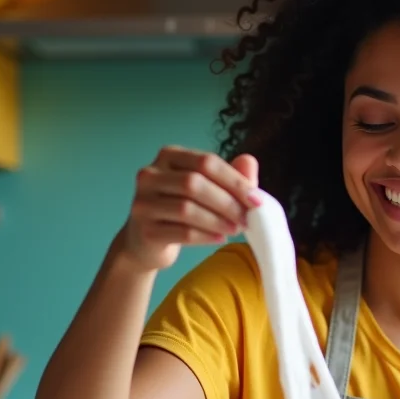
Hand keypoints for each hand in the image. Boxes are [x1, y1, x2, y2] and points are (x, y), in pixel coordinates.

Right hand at [120, 146, 262, 270]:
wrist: (147, 242)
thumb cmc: (182, 209)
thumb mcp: (207, 188)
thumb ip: (230, 175)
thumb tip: (249, 162)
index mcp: (168, 156)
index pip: (206, 162)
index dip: (234, 181)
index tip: (256, 200)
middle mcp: (150, 175)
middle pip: (194, 183)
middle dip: (227, 202)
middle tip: (247, 218)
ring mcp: (143, 202)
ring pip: (187, 209)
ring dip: (218, 220)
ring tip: (236, 229)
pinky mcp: (145, 230)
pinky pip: (181, 232)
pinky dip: (206, 236)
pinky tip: (220, 238)